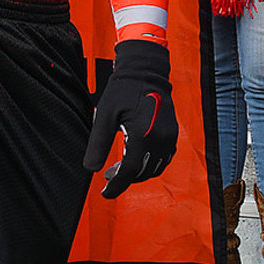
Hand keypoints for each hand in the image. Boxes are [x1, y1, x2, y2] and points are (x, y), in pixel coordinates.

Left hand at [84, 41, 177, 198]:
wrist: (145, 70)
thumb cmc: (122, 89)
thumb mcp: (104, 116)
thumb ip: (98, 143)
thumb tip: (92, 169)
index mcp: (142, 136)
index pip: (129, 172)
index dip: (116, 186)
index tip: (105, 194)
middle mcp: (160, 140)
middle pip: (143, 172)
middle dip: (124, 178)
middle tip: (107, 175)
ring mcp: (169, 137)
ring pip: (154, 167)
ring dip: (137, 172)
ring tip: (118, 167)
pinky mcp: (172, 133)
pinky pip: (163, 158)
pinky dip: (149, 163)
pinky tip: (134, 156)